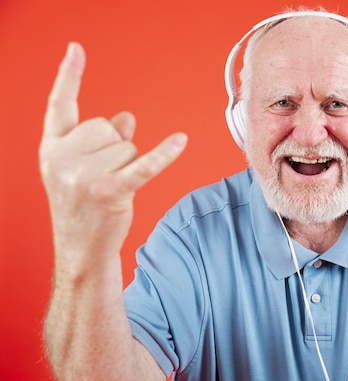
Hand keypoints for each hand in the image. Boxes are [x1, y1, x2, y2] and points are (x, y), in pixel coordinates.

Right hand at [39, 42, 186, 269]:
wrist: (81, 249)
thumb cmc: (85, 206)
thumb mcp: (83, 167)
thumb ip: (102, 139)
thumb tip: (125, 117)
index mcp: (52, 147)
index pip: (60, 104)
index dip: (69, 76)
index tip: (76, 49)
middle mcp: (62, 158)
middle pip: (110, 128)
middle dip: (115, 150)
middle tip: (102, 178)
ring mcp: (83, 176)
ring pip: (128, 147)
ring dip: (128, 165)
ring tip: (111, 188)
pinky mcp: (109, 192)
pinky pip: (143, 166)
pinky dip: (163, 155)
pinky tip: (180, 141)